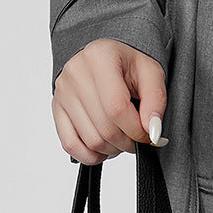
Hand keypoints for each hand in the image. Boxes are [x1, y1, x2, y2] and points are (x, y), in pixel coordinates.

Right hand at [52, 38, 168, 165]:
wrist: (104, 58)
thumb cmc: (127, 65)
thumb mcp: (150, 73)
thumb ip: (156, 101)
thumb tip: (152, 132)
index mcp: (99, 57)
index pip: (117, 108)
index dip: (136, 130)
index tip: (148, 136)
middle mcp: (76, 72)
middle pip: (104, 128)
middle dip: (126, 142)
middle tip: (135, 138)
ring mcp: (63, 92)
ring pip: (91, 141)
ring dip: (111, 150)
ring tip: (121, 138)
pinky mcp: (56, 108)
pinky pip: (71, 145)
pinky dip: (90, 155)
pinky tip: (103, 147)